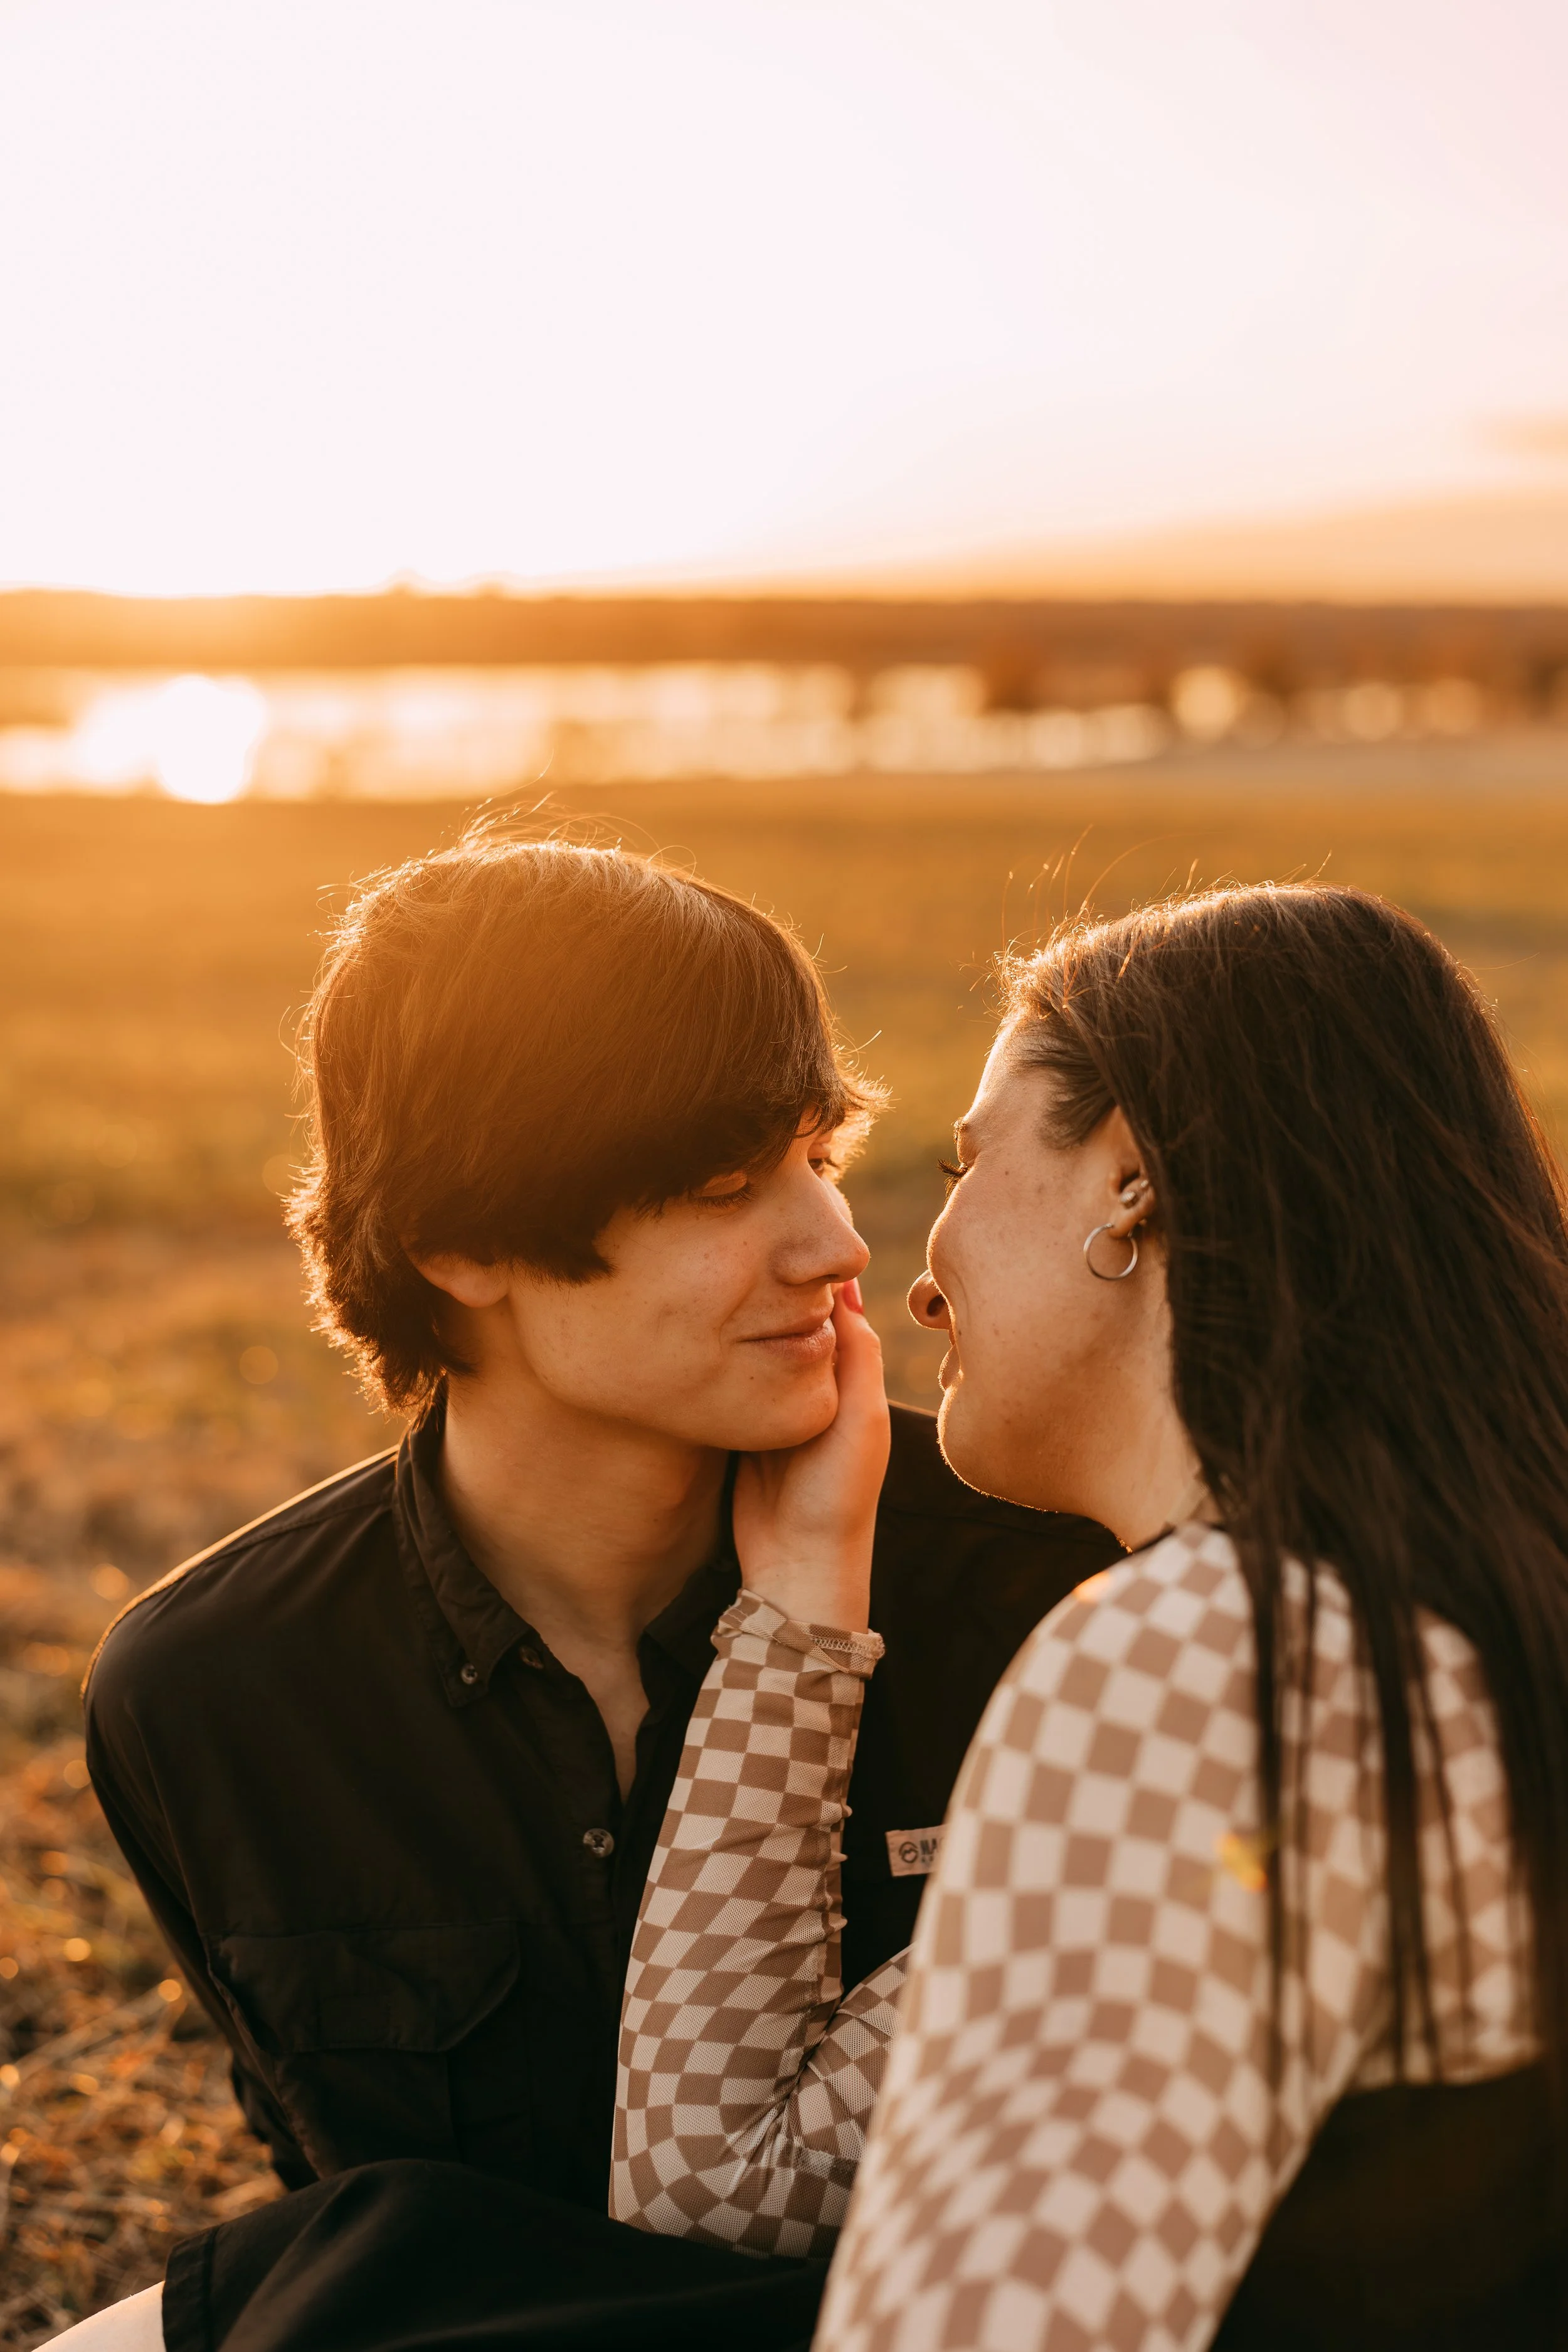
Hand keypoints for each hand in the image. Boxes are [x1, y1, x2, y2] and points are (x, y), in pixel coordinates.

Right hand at [731, 1284, 890, 1632]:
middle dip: (771, 1296)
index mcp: (853, 1382)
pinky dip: (720, 1362)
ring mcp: (775, 1409)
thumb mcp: (860, 1417)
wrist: (796, 1563)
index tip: (787, 1239)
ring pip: (758, 1351)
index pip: (836, 1313)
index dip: (815, 1279)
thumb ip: (858, 1355)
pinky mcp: (742, 1429)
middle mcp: (815, 1390)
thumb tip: (845, 1289)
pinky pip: (732, 1383)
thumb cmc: (838, 1494)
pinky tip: (699, 1334)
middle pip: (791, 1327)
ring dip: (741, 1325)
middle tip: (739, 1252)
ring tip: (716, 1282)